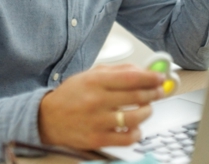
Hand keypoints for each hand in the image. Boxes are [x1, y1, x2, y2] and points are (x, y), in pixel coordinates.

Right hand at [38, 64, 164, 148]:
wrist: (48, 118)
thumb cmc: (71, 95)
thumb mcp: (90, 75)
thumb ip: (117, 71)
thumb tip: (143, 70)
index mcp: (95, 81)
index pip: (131, 78)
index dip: (150, 77)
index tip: (160, 77)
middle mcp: (97, 100)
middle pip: (136, 97)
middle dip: (154, 93)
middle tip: (160, 91)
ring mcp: (97, 122)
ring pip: (134, 118)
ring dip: (147, 112)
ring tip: (147, 108)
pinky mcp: (97, 139)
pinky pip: (126, 138)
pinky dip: (136, 133)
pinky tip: (135, 127)